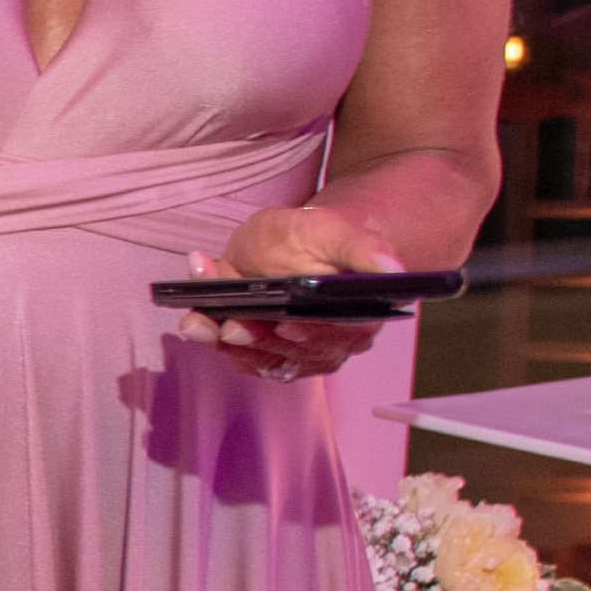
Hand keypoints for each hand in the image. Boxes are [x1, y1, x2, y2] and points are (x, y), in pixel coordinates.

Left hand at [194, 200, 410, 381]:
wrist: (296, 243)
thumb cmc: (319, 238)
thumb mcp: (337, 231)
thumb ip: (363, 248)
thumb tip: (393, 268)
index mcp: (359, 318)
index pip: (338, 337)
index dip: (313, 335)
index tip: (287, 325)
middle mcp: (332, 343)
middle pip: (294, 353)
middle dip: (259, 338)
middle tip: (231, 325)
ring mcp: (297, 353)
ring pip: (262, 358)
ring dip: (228, 342)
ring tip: (200, 322)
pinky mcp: (266, 353)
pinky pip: (240, 356)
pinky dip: (216, 340)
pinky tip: (197, 322)